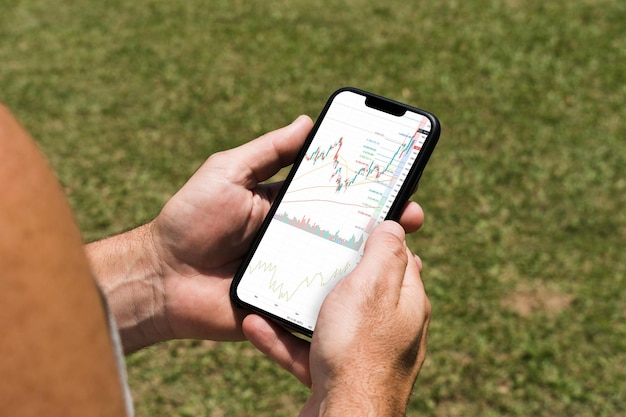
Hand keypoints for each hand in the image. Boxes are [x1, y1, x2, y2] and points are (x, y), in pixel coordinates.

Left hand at [89, 114, 425, 352]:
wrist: (162, 278)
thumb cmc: (190, 220)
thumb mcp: (228, 173)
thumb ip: (268, 151)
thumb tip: (307, 121)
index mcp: (287, 206)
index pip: (335, 193)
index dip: (364, 186)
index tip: (395, 176)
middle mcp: (297, 238)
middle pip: (348, 231)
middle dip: (382, 223)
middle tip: (411, 215)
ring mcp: (295, 272)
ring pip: (343, 267)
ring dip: (372, 259)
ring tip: (402, 252)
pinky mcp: (288, 305)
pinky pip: (323, 302)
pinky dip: (348, 298)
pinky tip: (375, 292)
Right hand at [243, 221, 430, 415]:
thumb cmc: (359, 352)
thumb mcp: (372, 287)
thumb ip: (385, 253)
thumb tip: (395, 225)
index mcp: (405, 301)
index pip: (398, 257)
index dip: (377, 236)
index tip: (351, 220)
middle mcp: (389, 326)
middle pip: (360, 287)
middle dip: (331, 270)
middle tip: (305, 249)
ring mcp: (363, 353)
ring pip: (328, 319)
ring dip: (297, 305)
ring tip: (270, 287)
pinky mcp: (337, 376)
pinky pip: (308, 350)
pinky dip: (284, 338)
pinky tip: (255, 325)